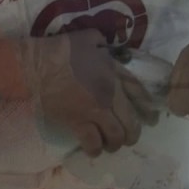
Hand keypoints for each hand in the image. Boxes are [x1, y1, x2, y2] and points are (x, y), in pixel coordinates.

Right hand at [18, 28, 156, 156]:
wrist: (37, 67)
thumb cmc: (61, 50)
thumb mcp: (88, 38)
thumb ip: (102, 44)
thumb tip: (105, 47)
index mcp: (114, 74)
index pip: (139, 95)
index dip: (148, 110)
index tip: (152, 119)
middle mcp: (109, 96)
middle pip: (130, 123)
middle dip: (132, 134)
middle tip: (127, 138)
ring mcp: (94, 111)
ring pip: (115, 136)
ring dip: (114, 143)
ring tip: (110, 145)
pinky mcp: (77, 123)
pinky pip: (92, 142)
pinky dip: (95, 149)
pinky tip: (93, 150)